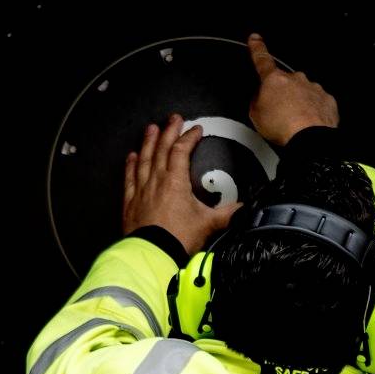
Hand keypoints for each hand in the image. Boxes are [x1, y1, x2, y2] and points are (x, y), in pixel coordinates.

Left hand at [121, 116, 240, 253]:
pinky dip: (130, 165)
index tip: (195, 130)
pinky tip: (132, 156)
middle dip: (168, 131)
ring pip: (144, 159)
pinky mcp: (130, 202)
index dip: (189, 137)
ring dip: (148, 142)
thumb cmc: (178, 239)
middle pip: (162, 149)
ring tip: (151, 128)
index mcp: (175, 181)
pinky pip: (129, 178)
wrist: (152, 255)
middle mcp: (156, 180)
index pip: (181, 151)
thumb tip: (244, 209)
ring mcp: (141, 190)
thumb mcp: (208, 224)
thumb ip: (228, 214)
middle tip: (173, 118)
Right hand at [246, 33, 339, 145]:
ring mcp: (313, 88)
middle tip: (279, 113)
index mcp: (275, 80)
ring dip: (298, 103)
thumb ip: (257, 101)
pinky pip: (316, 102)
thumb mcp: (255, 115)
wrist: (309, 138)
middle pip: (285, 82)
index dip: (257, 48)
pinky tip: (308, 123)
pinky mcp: (327, 100)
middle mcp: (296, 79)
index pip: (262, 59)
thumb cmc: (283, 126)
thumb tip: (261, 99)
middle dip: (282, 94)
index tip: (255, 39)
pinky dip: (312, 110)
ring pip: (302, 91)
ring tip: (295, 122)